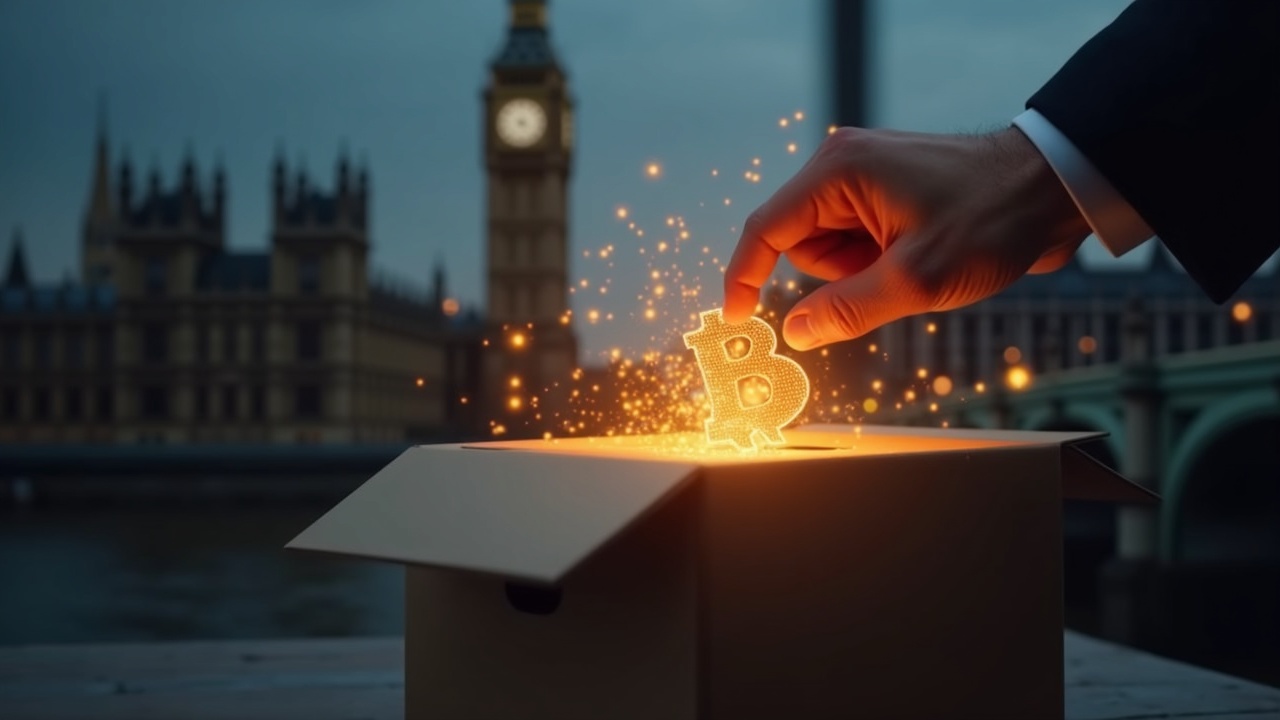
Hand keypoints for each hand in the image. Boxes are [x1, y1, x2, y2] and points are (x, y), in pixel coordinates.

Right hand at [722, 126, 1090, 349]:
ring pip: (830, 249)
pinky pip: (857, 241)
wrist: (1053, 188)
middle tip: (895, 274)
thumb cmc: (992, 218)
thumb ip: (847, 309)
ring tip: (916, 261)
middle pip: (800, 244)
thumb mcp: (916, 278)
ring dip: (863, 271)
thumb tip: (795, 334)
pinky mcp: (884, 191)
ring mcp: (864, 177)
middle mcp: (842, 165)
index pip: (765, 230)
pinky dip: (879, 261)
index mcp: (838, 171)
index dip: (744, 278)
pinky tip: (919, 254)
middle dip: (839, 275)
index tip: (738, 319)